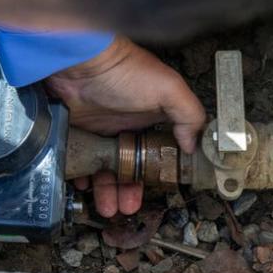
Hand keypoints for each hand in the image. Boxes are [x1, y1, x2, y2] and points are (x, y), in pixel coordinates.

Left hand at [46, 36, 205, 216]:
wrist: (78, 63)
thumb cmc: (125, 72)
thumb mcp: (168, 88)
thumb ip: (188, 115)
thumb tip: (194, 146)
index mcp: (152, 118)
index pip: (159, 153)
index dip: (159, 174)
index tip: (159, 192)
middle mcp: (127, 126)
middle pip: (131, 167)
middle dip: (130, 191)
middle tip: (127, 209)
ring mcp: (101, 131)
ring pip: (106, 170)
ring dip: (107, 191)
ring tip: (108, 209)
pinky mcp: (78, 134)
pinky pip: (82, 162)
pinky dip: (83, 178)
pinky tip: (85, 189)